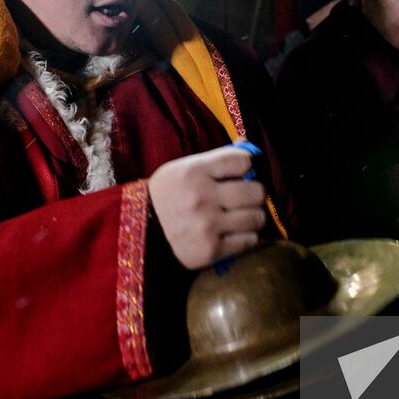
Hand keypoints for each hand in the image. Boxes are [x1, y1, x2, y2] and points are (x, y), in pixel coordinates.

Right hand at [147, 145, 266, 268]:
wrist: (141, 233)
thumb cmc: (168, 196)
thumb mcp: (184, 169)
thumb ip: (217, 159)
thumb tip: (249, 147)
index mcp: (194, 171)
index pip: (243, 161)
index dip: (247, 166)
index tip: (243, 173)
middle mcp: (201, 197)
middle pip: (255, 192)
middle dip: (255, 195)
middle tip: (246, 199)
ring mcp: (207, 225)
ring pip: (256, 218)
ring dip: (254, 217)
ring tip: (242, 217)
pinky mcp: (211, 251)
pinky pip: (249, 241)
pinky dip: (247, 237)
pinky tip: (235, 234)